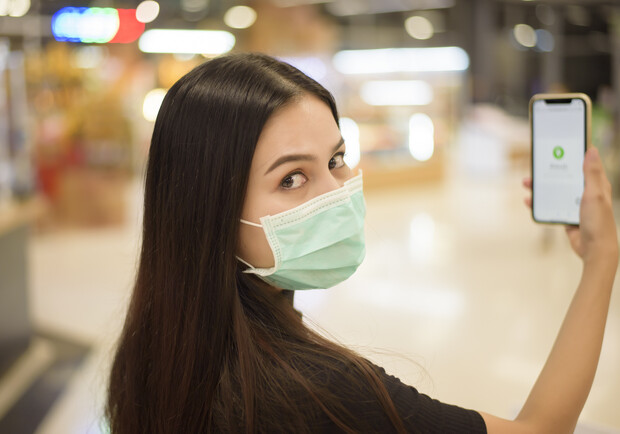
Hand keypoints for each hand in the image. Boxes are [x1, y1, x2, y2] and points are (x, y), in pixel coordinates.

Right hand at [523, 147, 618, 264]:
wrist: (595, 250)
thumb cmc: (598, 222)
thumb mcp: (594, 194)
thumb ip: (591, 173)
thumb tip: (591, 149)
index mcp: (597, 185)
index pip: (585, 163)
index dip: (574, 153)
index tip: (561, 144)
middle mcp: (586, 193)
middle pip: (566, 177)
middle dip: (550, 170)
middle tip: (535, 164)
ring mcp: (576, 205)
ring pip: (556, 191)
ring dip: (542, 187)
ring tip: (526, 183)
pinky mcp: (568, 216)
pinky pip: (551, 206)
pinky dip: (540, 203)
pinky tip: (530, 201)